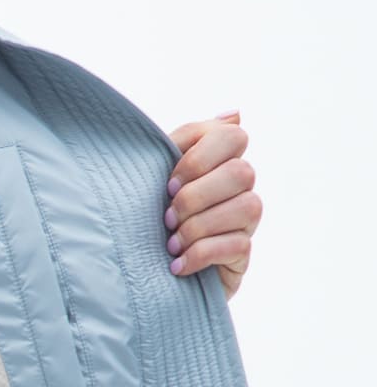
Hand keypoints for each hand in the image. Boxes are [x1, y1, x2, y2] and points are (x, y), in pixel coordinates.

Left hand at [164, 110, 261, 300]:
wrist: (139, 272)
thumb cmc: (147, 215)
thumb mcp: (155, 175)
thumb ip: (185, 140)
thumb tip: (234, 113)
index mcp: (218, 161)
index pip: (233, 136)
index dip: (200, 158)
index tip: (168, 184)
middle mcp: (240, 187)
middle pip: (241, 172)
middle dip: (197, 196)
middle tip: (167, 217)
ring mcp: (245, 222)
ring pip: (246, 207)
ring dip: (199, 226)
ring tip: (171, 243)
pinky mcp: (242, 255)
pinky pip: (237, 245)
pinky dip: (201, 254)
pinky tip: (177, 264)